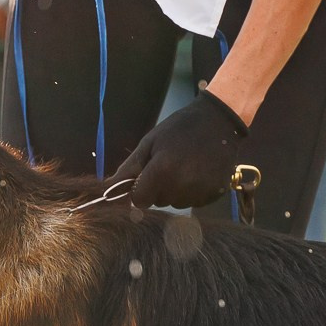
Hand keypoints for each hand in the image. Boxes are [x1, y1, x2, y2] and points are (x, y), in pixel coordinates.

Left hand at [110, 91, 247, 210]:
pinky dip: (193, 192)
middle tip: (170, 164)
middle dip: (158, 188)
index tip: (147, 176)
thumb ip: (129, 168)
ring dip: (176, 191)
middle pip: (158, 202)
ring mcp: (200, 192)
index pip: (140, 200)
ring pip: (176, 203)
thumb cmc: (179, 128)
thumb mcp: (150, 142)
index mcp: (162, 171)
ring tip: (186, 167)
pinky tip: (199, 172)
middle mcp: (181, 186)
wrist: (219, 122)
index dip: (140, 189)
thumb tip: (107, 189)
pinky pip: (194, 202)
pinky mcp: (214, 195)